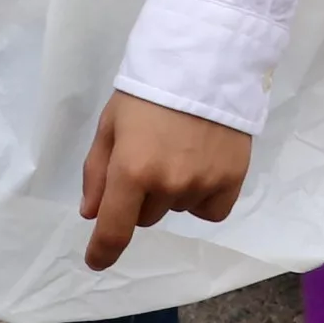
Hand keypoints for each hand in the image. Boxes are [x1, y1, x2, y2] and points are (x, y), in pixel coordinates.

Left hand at [79, 91, 253, 270]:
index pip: (114, 230)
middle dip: (141, 196)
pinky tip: (203, 166)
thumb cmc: (148, 90)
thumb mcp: (111, 124)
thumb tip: (92, 214)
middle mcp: (168, 184)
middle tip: (150, 156)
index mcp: (131, 170)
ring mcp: (202, 184)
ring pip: (176, 209)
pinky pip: (210, 210)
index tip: (96, 261)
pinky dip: (202, 197)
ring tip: (181, 149)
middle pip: (146, 216)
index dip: (102, 251)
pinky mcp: (231, 180)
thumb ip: (97, 172)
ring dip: (172, 191)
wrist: (207, 61)